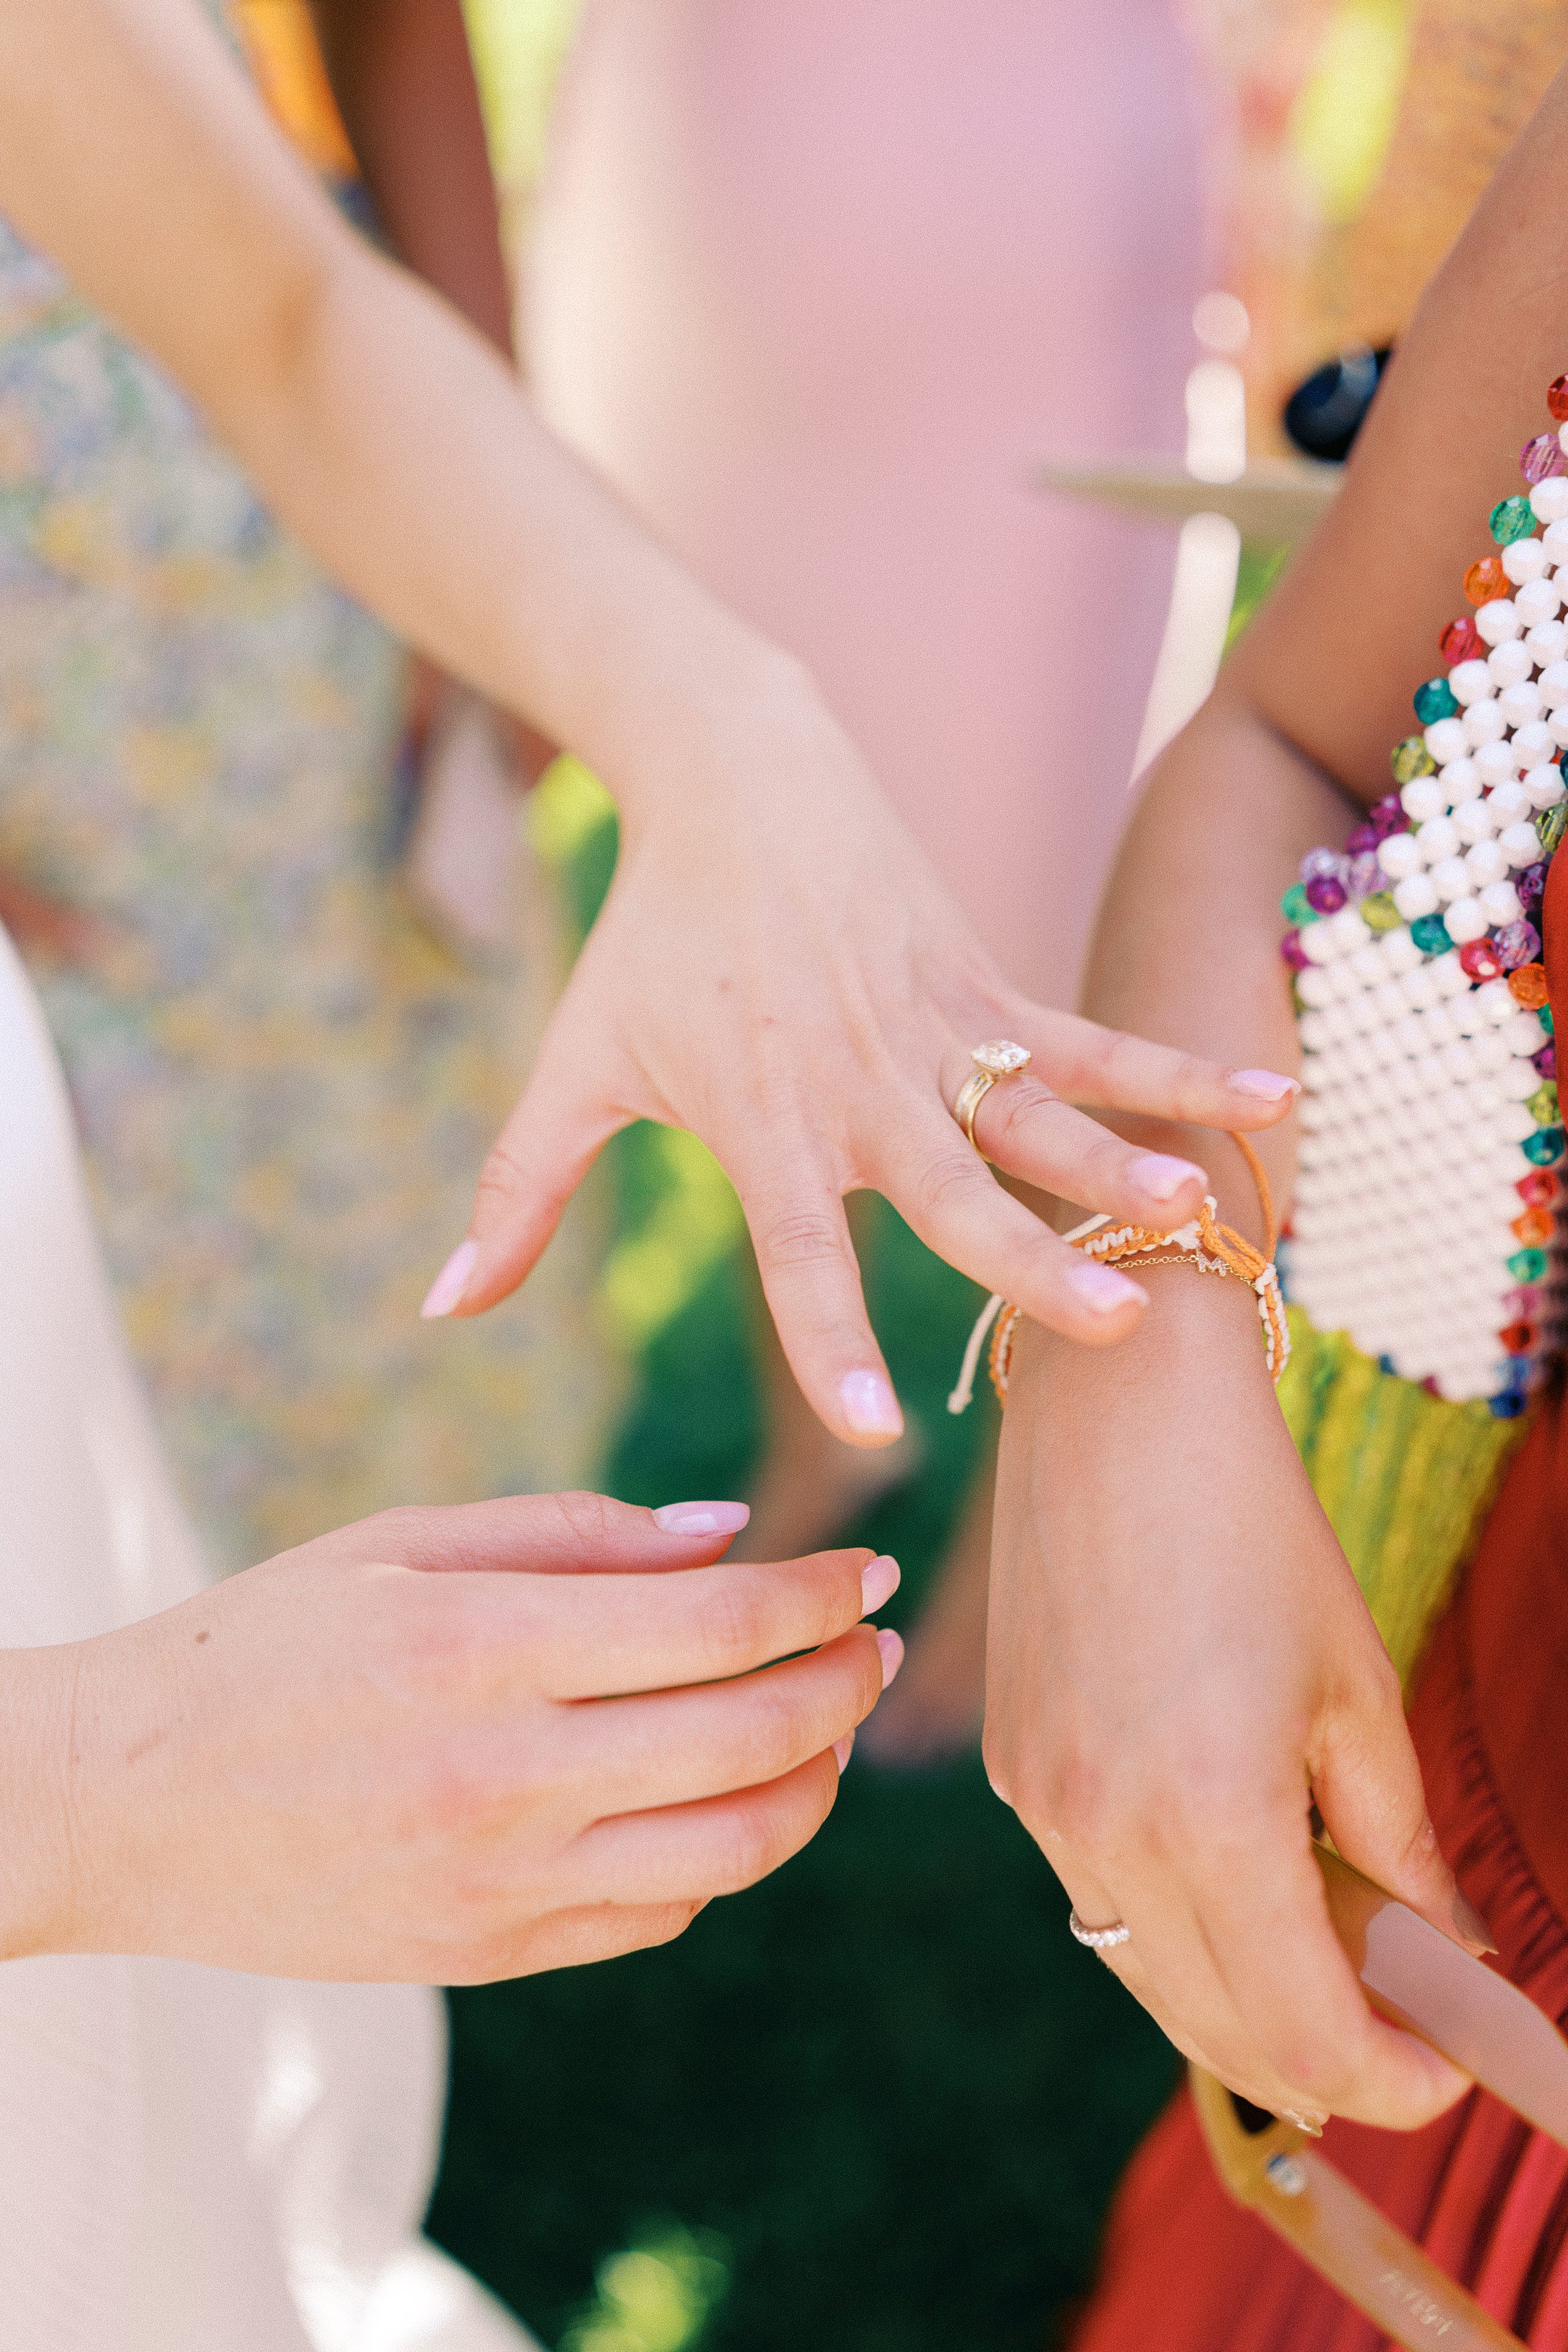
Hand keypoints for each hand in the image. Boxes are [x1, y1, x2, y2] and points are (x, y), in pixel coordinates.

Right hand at [0, 1492, 898, 1981]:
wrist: (125, 1806)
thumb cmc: (266, 1645)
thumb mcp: (400, 1543)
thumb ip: (574, 1533)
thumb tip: (730, 1532)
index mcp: (481, 1647)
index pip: (719, 1626)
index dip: (819, 1595)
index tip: (864, 1568)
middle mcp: (504, 1775)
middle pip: (752, 1738)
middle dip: (845, 1682)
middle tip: (875, 1643)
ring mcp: (501, 1885)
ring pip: (735, 1847)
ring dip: (815, 1781)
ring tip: (829, 1727)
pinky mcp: (490, 1956)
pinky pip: (661, 1914)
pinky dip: (725, 1854)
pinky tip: (726, 1798)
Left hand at [427, 671, 1297, 1444]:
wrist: (730, 776)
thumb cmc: (645, 944)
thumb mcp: (572, 1070)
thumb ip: (515, 1198)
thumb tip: (437, 1311)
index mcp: (762, 1124)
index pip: (801, 1252)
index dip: (834, 1340)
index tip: (876, 1431)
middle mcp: (859, 1087)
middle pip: (954, 1193)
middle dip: (1030, 1263)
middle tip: (1107, 1326)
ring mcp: (934, 1030)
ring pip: (1040, 1113)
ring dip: (1120, 1164)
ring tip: (1194, 1218)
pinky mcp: (985, 982)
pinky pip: (1090, 1035)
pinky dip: (1174, 1070)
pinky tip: (1265, 1106)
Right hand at [984, 1276, 1484, 2128]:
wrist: (1116, 1410)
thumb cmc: (1254, 1528)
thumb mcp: (1357, 1691)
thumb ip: (1399, 1845)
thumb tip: (1447, 1954)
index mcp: (1209, 1819)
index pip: (1304, 2032)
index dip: (1389, 2078)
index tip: (1447, 2067)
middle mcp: (1106, 1834)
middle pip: (1219, 2029)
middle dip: (1321, 2063)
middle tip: (1402, 2039)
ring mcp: (1042, 1808)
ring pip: (1147, 1975)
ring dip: (1242, 2003)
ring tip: (1327, 1967)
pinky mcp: (1013, 1771)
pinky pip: (1099, 1898)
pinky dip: (1172, 1927)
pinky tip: (1233, 1881)